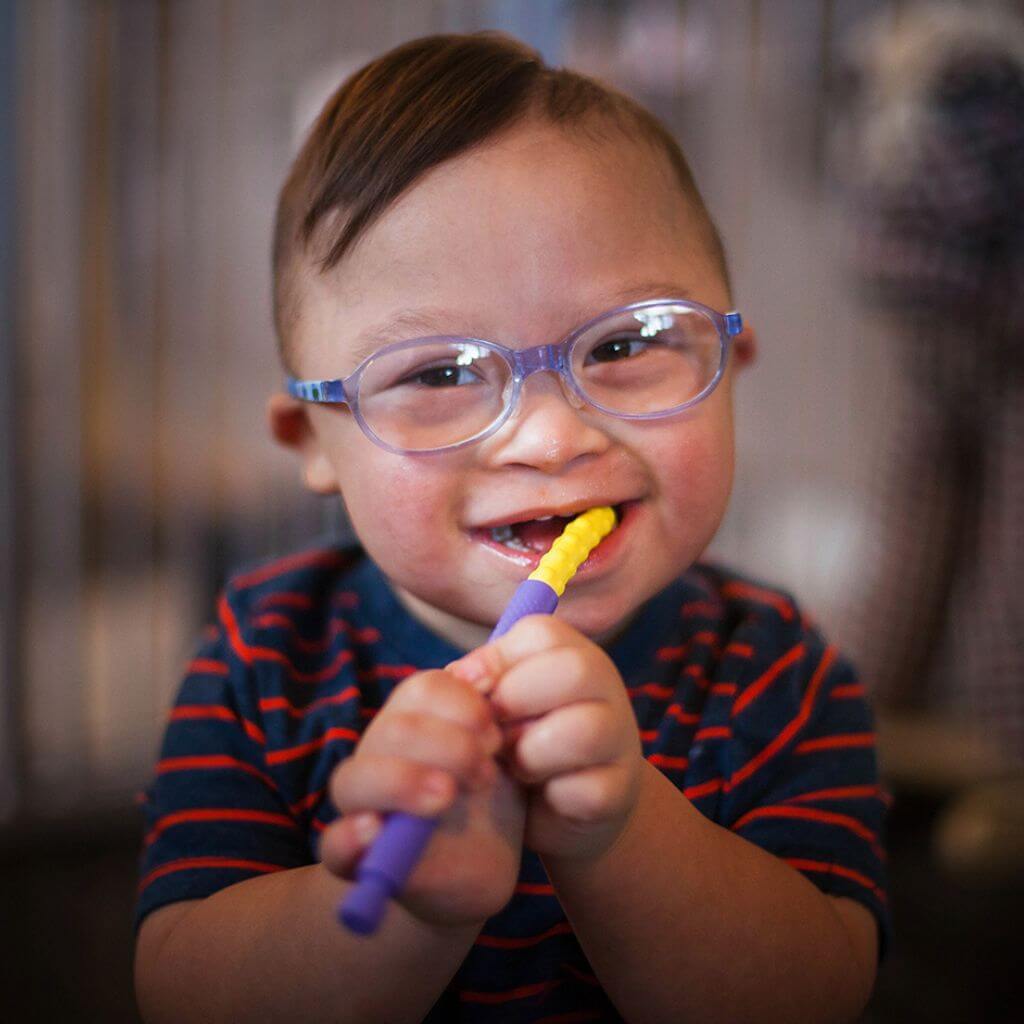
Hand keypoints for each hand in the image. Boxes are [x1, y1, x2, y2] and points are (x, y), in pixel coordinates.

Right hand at [319, 669, 525, 928]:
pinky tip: (374, 832)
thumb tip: (489, 685)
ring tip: (446, 798)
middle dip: (446, 745)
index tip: (496, 735)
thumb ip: (497, 731)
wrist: (478, 875)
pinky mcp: (357, 859)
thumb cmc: (491, 808)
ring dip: (401, 781)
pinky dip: (349, 837)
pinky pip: (333, 844)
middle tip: (484, 775)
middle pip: (393, 730)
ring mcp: (362, 806)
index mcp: (418, 723)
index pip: (424, 689)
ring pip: (352, 779)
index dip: (462, 704)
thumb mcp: (506, 767)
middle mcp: (381, 756)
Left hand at [448, 616, 643, 862]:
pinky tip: (544, 794)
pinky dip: (553, 796)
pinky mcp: (621, 789)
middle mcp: (606, 686)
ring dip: (531, 753)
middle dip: (516, 700)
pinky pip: (585, 789)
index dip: (497, 659)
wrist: (567, 807)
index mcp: (574, 653)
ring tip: (516, 765)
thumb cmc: (523, 739)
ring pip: (582, 731)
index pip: (543, 632)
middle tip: (493, 730)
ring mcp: (620, 738)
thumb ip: (480, 681)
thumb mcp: (503, 702)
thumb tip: (456, 677)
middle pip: (574, 671)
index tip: (475, 690)